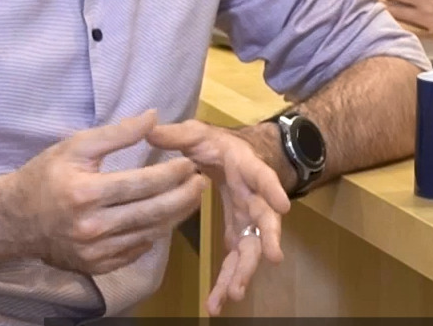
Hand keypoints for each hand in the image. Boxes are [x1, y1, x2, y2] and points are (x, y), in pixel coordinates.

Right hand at [15, 110, 207, 275]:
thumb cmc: (46, 176)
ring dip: (175, 216)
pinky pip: (135, 251)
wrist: (16, 220)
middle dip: (183, 197)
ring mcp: (95, 251)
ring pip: (149, 234)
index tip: (189, 163)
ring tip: (190, 198)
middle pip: (152, 212)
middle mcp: (92, 226)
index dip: (172, 173)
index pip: (143, 184)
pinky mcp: (96, 266)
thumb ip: (117, 133)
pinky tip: (164, 219)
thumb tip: (154, 117)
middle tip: (201, 182)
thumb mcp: (76, 146)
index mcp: (86, 193)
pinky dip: (153, 235)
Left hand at [147, 120, 290, 314]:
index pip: (262, 176)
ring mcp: (248, 218)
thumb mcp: (197, 133)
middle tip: (270, 259)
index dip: (272, 189)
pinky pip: (236, 259)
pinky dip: (229, 279)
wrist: (231, 155)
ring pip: (251, 247)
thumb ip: (177, 135)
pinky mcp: (239, 233)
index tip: (283, 206)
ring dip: (243, 271)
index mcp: (246, 168)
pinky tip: (219, 302)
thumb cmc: (216, 144)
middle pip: (265, 220)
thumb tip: (150, 130)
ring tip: (232, 295)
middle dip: (266, 240)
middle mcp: (254, 196)